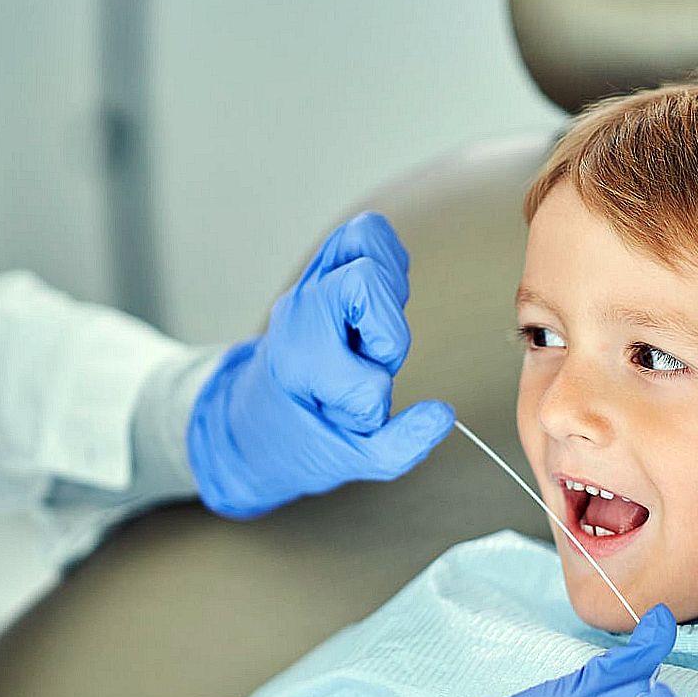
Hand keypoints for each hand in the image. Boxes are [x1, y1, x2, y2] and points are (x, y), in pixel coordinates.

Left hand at [186, 212, 454, 518]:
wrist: (255, 416)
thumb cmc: (300, 434)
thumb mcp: (346, 461)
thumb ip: (400, 445)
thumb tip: (443, 414)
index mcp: (299, 364)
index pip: (365, 379)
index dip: (371, 405)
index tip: (349, 415)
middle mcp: (301, 311)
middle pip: (366, 279)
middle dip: (390, 333)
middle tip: (373, 361)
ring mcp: (311, 282)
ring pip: (368, 240)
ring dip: (389, 293)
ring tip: (373, 332)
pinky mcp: (326, 265)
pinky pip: (369, 235)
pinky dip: (388, 266)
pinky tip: (376, 309)